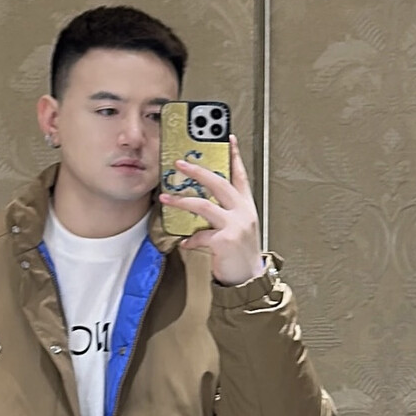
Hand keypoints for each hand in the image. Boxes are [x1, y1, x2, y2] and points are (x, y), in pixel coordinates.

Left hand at [159, 134, 264, 285]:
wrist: (249, 278)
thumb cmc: (241, 253)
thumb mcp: (239, 227)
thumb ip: (224, 212)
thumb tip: (199, 202)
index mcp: (246, 206)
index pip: (240, 175)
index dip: (234, 155)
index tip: (227, 138)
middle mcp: (243, 212)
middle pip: (218, 183)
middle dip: (197, 171)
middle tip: (180, 163)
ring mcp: (235, 225)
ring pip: (204, 205)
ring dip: (182, 201)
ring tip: (166, 199)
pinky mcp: (225, 241)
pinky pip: (200, 235)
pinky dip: (190, 239)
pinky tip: (185, 242)